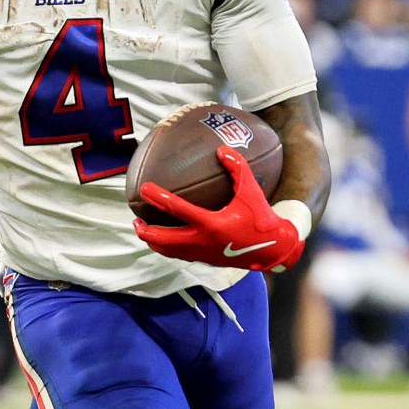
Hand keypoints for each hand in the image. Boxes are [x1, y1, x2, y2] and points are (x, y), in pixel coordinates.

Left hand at [134, 146, 306, 272]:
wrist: (272, 249)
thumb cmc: (262, 218)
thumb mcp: (252, 191)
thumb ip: (238, 168)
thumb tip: (221, 149)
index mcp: (211, 224)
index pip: (178, 210)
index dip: (159, 198)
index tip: (144, 188)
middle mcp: (202, 241)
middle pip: (164, 239)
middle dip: (146, 230)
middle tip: (136, 217)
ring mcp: (202, 253)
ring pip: (168, 250)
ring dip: (152, 240)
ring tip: (142, 228)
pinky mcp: (204, 259)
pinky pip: (178, 255)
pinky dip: (166, 247)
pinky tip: (162, 239)